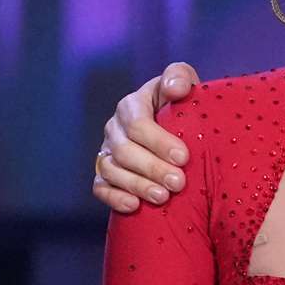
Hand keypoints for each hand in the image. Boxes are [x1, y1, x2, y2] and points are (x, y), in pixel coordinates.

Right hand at [91, 62, 201, 212]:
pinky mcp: (104, 174)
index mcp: (132, 105)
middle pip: (124, 150)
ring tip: (162, 197)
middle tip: (178, 183)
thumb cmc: (183, 104)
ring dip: (137, 185)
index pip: (137, 123)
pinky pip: (100, 187)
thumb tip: (174, 89)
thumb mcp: (184, 84)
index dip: (159, 141)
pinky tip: (134, 206)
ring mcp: (107, 151)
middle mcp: (115, 128)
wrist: (178, 126)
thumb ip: (178, 77)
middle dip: (152, 168)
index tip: (183, 157)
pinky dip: (114, 197)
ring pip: (111, 170)